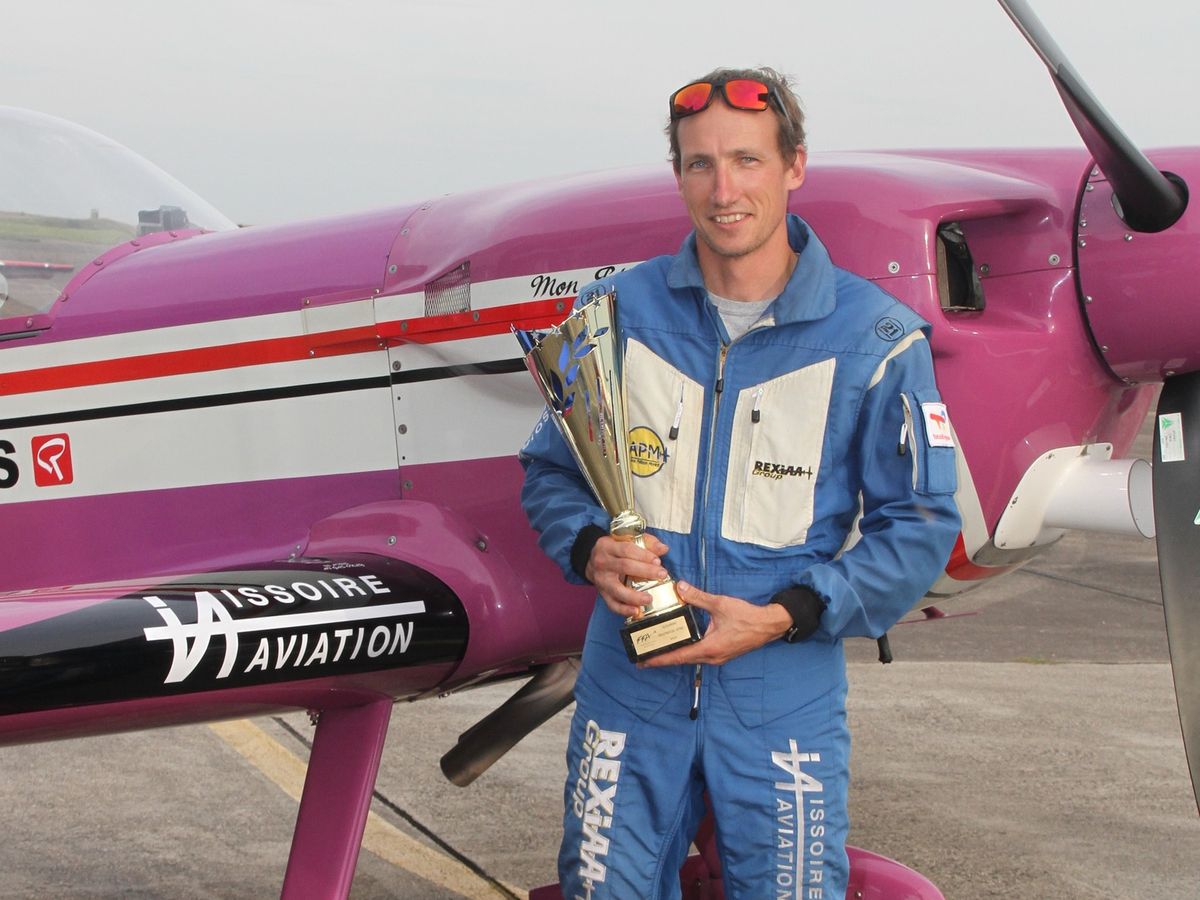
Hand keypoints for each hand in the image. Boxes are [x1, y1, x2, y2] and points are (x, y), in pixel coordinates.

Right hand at [586, 533, 670, 617]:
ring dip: (634, 596)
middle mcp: (602, 563)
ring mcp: (601, 580)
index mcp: (608, 546)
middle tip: (662, 574)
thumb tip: (663, 548)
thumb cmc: (613, 550)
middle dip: (645, 571)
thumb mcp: (625, 540)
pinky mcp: (602, 593)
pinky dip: (624, 609)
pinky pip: (612, 604)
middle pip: (624, 567)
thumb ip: (646, 543)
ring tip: (649, 598)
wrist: (591, 561)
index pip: (627, 549)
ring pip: (617, 589)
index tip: (658, 561)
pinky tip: (636, 611)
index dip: (643, 555)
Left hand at [640, 581, 792, 666]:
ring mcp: (717, 657)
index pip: (679, 656)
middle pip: (681, 660)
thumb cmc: (747, 617)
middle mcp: (712, 657)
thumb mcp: (721, 604)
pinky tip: (679, 644)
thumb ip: (698, 597)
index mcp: (709, 648)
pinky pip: (699, 655)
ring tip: (657, 651)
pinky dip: (686, 652)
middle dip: (662, 658)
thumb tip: (680, 588)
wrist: (769, 625)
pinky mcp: (721, 653)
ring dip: (674, 656)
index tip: (644, 661)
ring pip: (690, 659)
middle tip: (644, 656)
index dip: (660, 659)